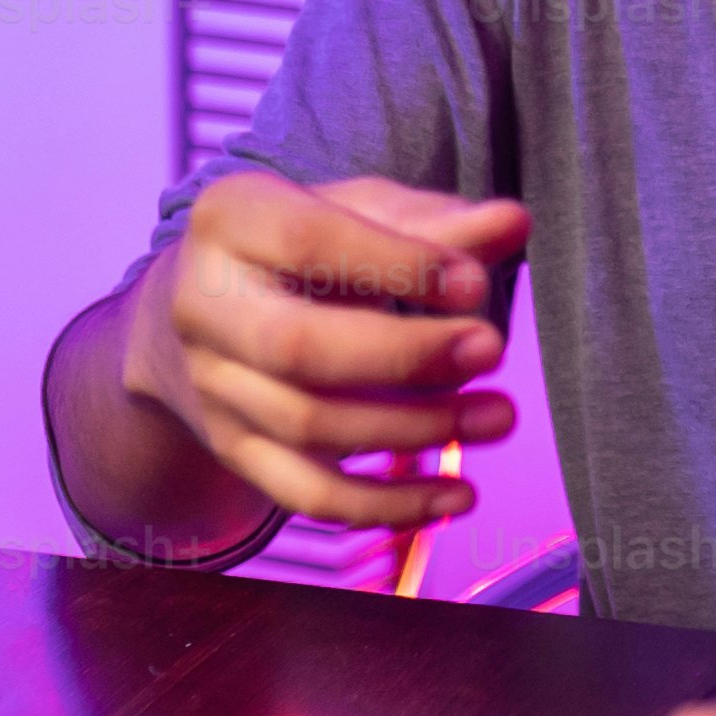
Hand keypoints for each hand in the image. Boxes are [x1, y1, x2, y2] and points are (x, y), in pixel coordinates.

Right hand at [130, 172, 529, 531]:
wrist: (203, 305)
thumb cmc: (300, 247)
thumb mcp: (360, 211)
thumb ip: (435, 223)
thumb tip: (511, 224)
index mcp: (231, 219)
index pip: (309, 240)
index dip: (397, 265)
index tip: (474, 283)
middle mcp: (205, 305)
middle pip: (297, 347)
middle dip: (405, 356)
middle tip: (490, 349)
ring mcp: (214, 384)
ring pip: (311, 425)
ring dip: (416, 429)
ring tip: (496, 416)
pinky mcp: (235, 448)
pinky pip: (308, 494)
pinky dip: (388, 504)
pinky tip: (454, 495)